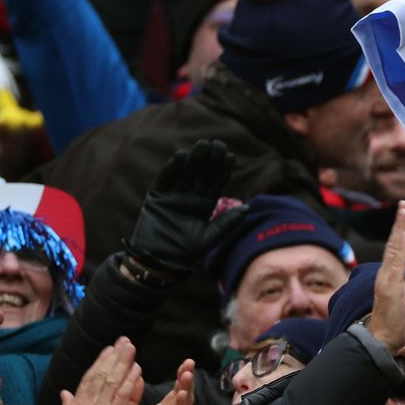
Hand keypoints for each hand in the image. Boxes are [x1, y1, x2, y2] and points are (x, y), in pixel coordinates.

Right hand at [59, 339, 146, 404]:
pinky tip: (137, 369)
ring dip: (122, 362)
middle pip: (100, 375)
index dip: (99, 363)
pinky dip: (129, 382)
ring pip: (111, 382)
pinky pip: (122, 397)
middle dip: (112, 356)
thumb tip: (65, 393)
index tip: (108, 350)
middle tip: (123, 341)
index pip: (88, 380)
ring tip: (131, 347)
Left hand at [114, 359, 193, 404]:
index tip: (182, 361)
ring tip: (188, 374)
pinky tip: (182, 395)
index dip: (177, 377)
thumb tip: (135, 374)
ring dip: (187, 390)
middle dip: (186, 379)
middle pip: (181, 397)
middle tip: (189, 362)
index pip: (171, 393)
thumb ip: (128, 397)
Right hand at [125, 140, 234, 274]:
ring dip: (193, 159)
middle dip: (209, 159)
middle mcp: (189, 197)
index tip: (231, 156)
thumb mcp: (210, 237)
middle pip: (201, 174)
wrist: (160, 261)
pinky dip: (171, 169)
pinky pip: (165, 179)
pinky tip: (180, 156)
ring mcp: (173, 196)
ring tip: (202, 145)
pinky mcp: (157, 197)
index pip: (215, 183)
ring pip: (185, 173)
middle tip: (218, 144)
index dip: (222, 170)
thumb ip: (227, 223)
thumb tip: (247, 208)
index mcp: (204, 204)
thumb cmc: (186, 252)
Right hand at [368, 201, 404, 354]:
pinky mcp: (387, 289)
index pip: (398, 252)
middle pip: (392, 246)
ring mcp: (385, 281)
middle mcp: (386, 277)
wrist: (380, 344)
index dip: (402, 234)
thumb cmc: (391, 328)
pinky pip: (395, 265)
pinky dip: (400, 249)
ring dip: (398, 229)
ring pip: (392, 251)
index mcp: (391, 280)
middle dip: (399, 224)